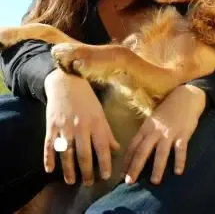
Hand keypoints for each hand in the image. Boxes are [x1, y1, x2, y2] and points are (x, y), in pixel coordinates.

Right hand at [44, 68, 119, 185]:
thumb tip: (116, 148)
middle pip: (83, 154)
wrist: (66, 81)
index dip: (105, 163)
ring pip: (66, 153)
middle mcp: (80, 126)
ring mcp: (64, 126)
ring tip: (71, 181)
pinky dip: (48, 158)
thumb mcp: (100, 112)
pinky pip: (49, 145)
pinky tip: (50, 170)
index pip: (102, 147)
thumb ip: (107, 131)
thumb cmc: (86, 98)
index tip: (106, 176)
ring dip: (68, 170)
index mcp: (95, 122)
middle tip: (88, 183)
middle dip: (86, 172)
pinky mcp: (51, 125)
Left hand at [124, 85, 205, 184]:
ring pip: (161, 152)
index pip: (133, 145)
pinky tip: (178, 172)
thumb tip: (138, 150)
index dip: (127, 160)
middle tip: (129, 182)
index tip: (121, 174)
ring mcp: (169, 132)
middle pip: (143, 150)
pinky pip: (181, 149)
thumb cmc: (168, 109)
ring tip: (155, 182)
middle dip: (135, 167)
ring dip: (157, 167)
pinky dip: (179, 161)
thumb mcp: (153, 119)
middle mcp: (155, 130)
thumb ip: (147, 133)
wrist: (185, 96)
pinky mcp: (183, 133)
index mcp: (146, 127)